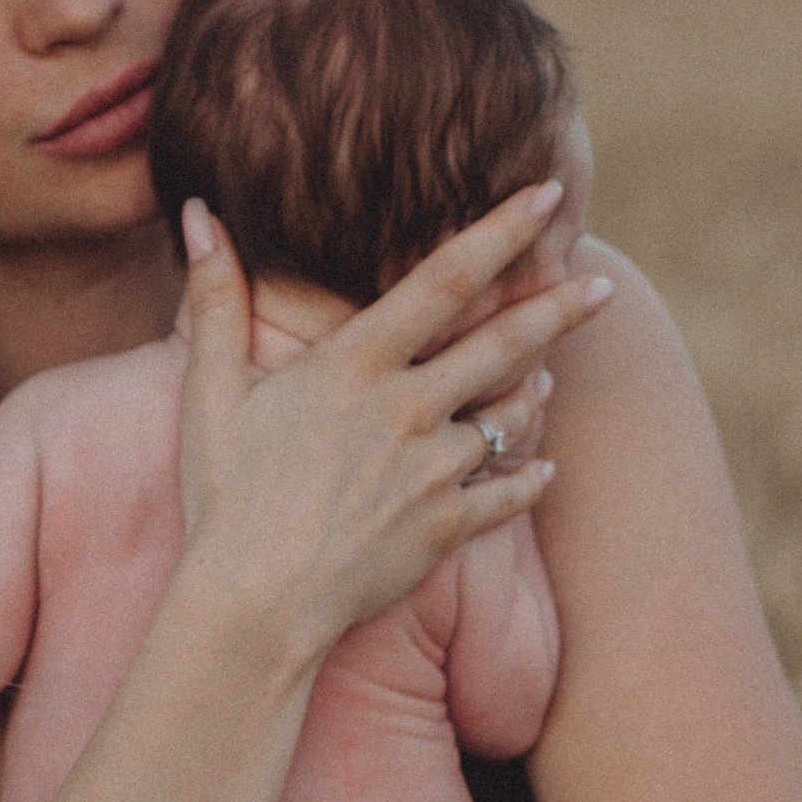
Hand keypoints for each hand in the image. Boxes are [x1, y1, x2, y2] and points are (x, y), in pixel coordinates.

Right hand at [174, 188, 607, 657]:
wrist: (256, 604)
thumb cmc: (224, 496)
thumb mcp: (211, 390)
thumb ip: (214, 299)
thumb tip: (195, 213)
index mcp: (357, 363)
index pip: (446, 278)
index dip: (502, 232)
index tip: (546, 196)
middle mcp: (408, 409)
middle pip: (505, 344)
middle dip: (561, 310)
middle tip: (605, 287)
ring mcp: (434, 471)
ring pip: (509, 418)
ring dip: (531, 395)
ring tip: (548, 378)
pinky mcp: (447, 528)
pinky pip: (507, 495)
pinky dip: (529, 480)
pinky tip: (545, 471)